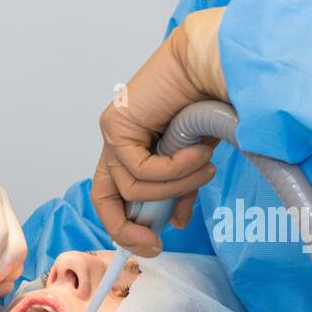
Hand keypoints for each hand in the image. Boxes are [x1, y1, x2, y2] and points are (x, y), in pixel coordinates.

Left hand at [93, 7, 227, 255]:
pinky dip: (173, 169)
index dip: (127, 227)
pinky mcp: (116, 124)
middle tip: (155, 242)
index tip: (154, 246)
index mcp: (132, 150)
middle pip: (103, 197)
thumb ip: (180, 188)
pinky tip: (198, 152)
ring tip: (206, 167)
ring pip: (132, 188)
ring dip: (175, 186)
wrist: (208, 65)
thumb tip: (177, 222)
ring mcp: (113, 133)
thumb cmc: (206, 104)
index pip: (114, 197)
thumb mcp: (194, 160)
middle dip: (126, 227)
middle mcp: (117, 142)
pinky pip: (140, 169)